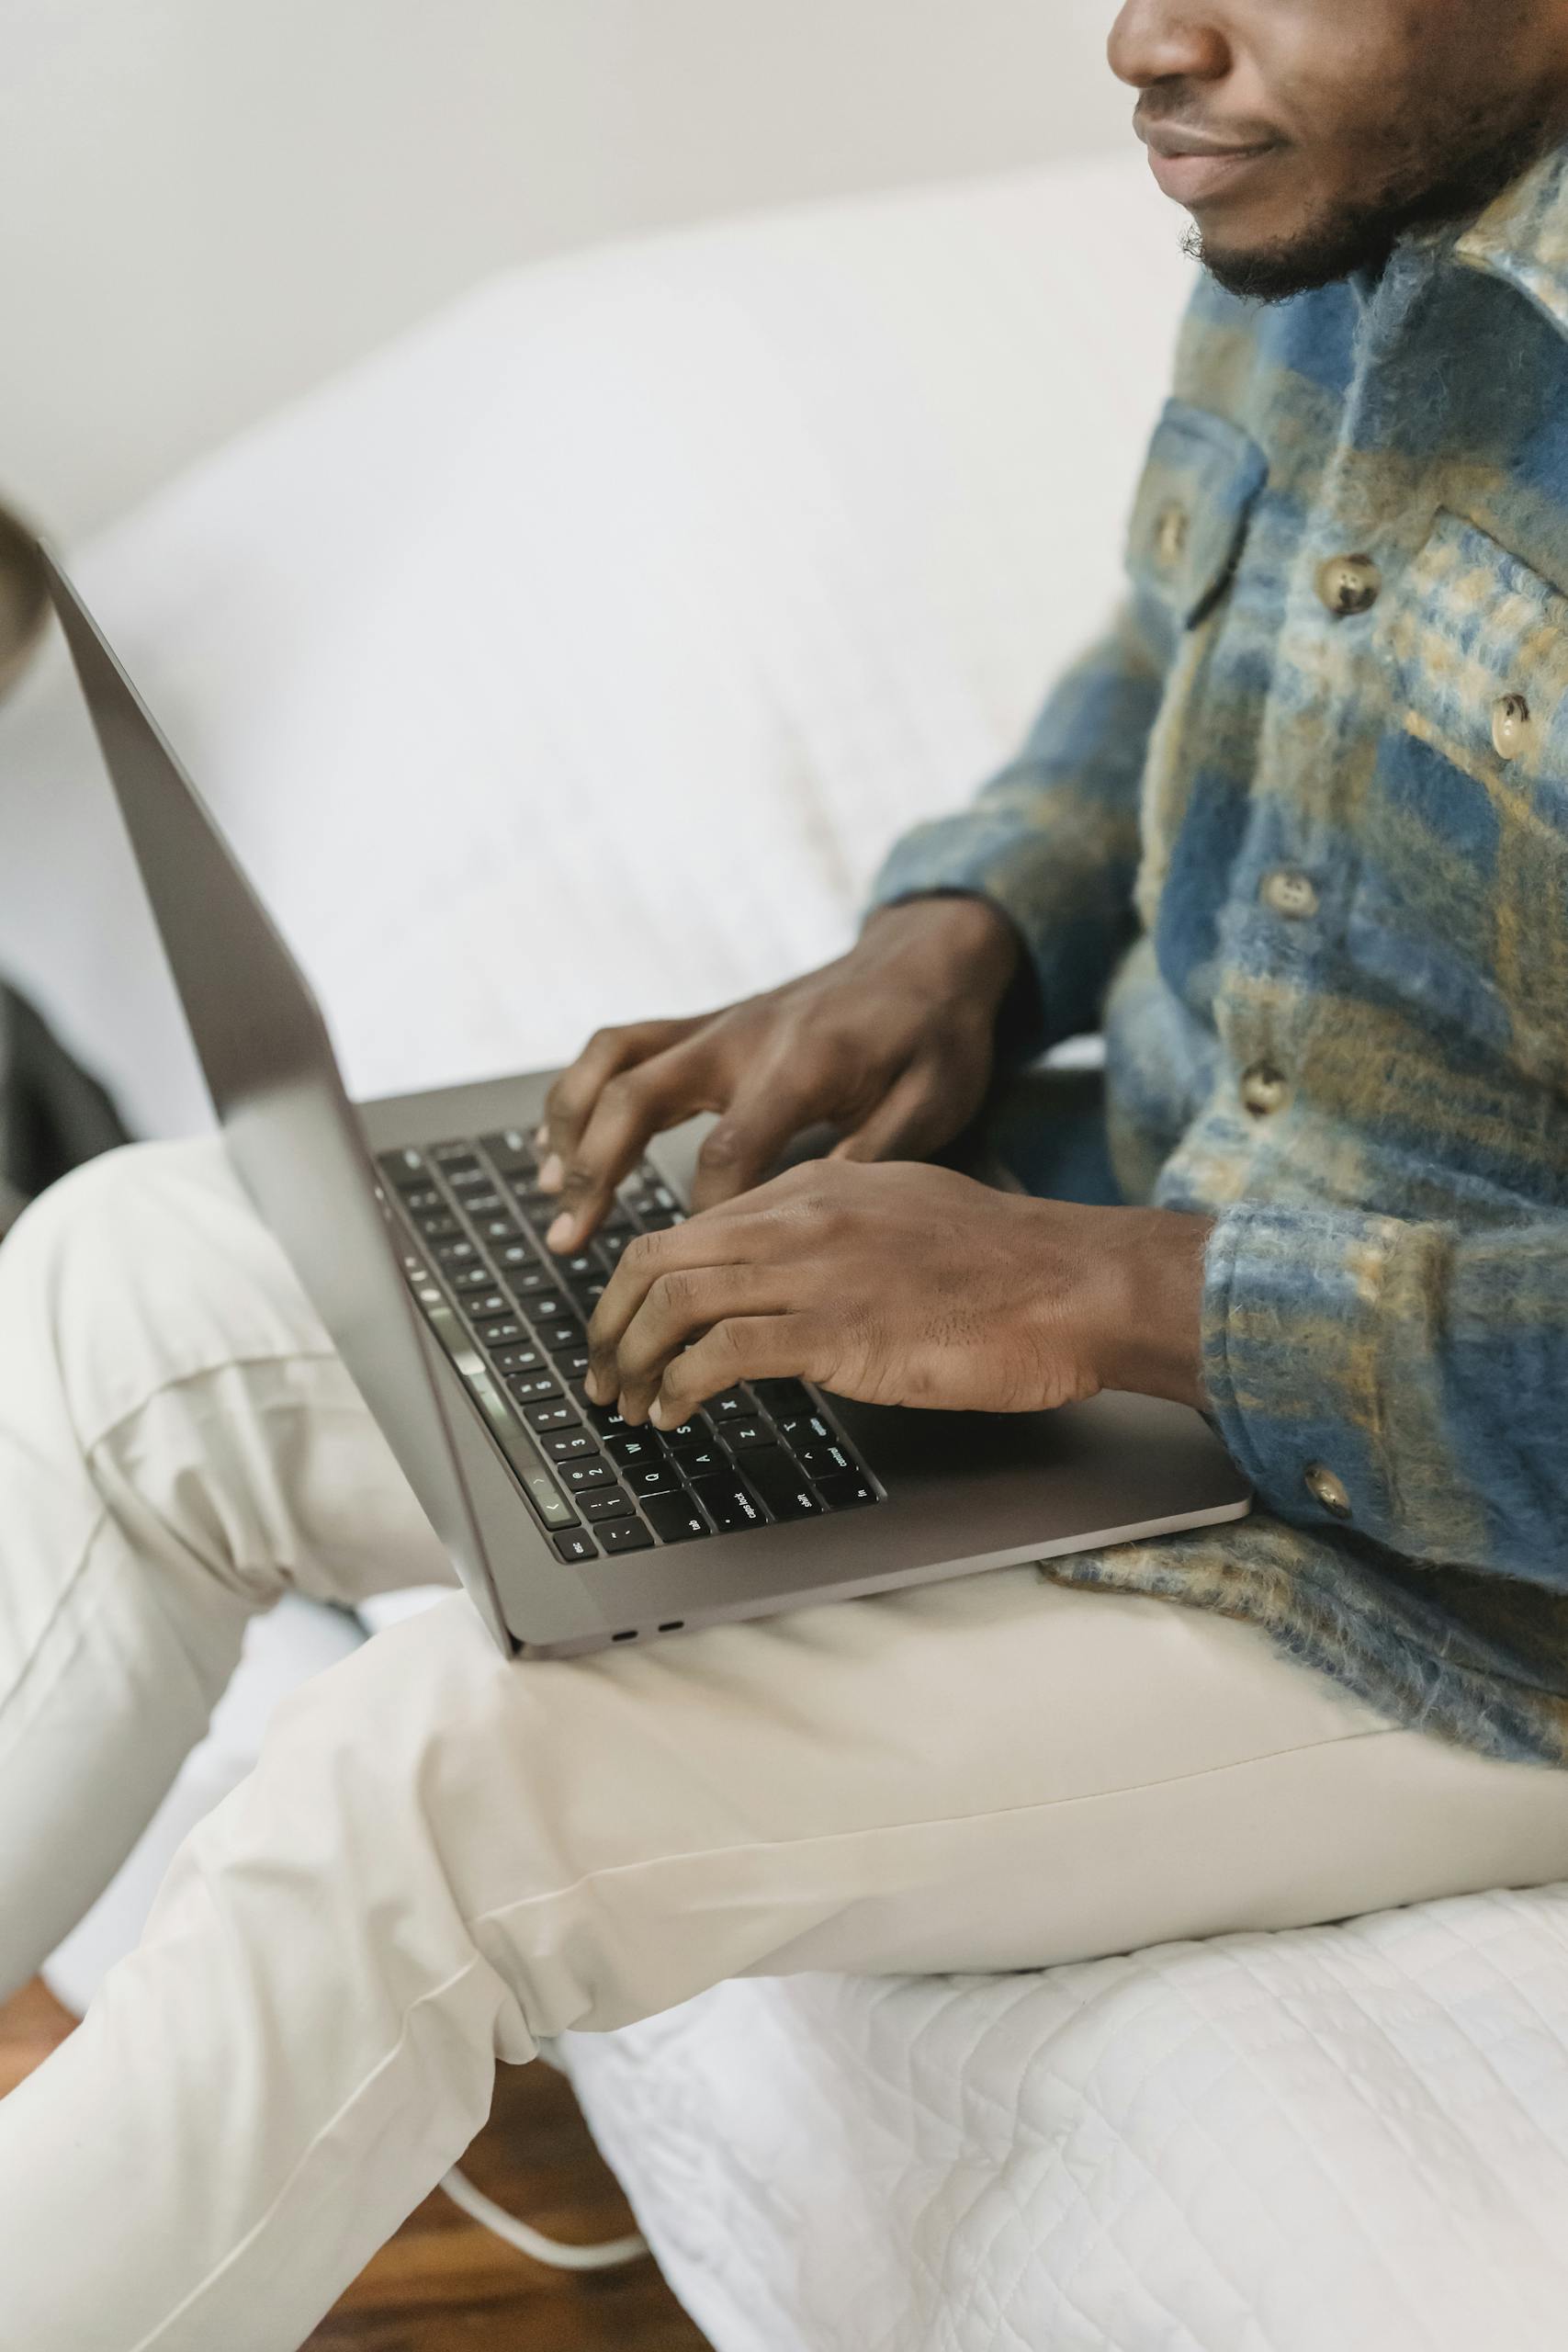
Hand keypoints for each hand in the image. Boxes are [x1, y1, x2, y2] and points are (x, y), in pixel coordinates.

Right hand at [535, 897, 1021, 1249]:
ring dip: (570, 1123)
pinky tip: (557, 1139)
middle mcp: (742, 1038)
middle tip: (567, 1238)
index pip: (728, 1153)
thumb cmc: (935, 1036)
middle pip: (637, 1098)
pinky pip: (619, 1047)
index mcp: (801, 1066)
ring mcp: (716, 1025)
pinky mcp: (705, 1023)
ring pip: (612, 1062)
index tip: (694, 1274)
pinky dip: (579, 1089)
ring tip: (549, 1189)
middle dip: (596, 1170)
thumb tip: (813, 1220)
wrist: (926, 956)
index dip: (703, 1219)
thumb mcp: (934, 1100)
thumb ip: (875, 1157)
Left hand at [585, 1158, 1212, 1426]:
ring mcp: (816, 1270)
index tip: (629, 1328)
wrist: (1078, 1284)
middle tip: (601, 1374)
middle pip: (658, 1256)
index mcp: (818, 1186)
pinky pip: (718, 1352)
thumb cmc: (1013, 1265)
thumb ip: (841, 1232)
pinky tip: (675, 1414)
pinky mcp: (836, 1330)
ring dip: (631, 1360)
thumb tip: (792, 1278)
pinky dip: (678, 1387)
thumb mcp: (909, 1214)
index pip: (693, 1225)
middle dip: (609, 1321)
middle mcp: (802, 1217)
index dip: (641, 1283)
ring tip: (626, 1404)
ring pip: (672, 1301)